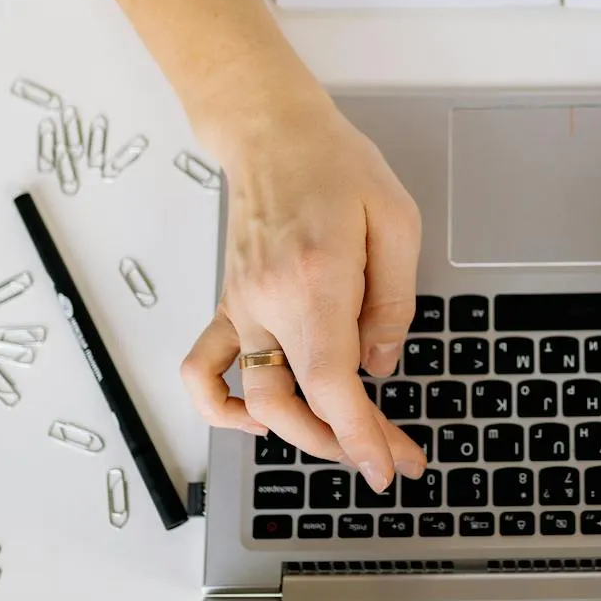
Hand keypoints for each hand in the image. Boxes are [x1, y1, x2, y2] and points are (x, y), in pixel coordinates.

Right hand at [178, 88, 425, 491]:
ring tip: (346, 441)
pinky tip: (260, 420)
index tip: (387, 468)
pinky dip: (222, 408)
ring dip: (300, 434)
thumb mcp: (397, 222)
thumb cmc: (337, 167)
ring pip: (256, 399)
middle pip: (297, 403)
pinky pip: (204, 368)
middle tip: (394, 453)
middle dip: (347, 442)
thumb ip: (392, 303)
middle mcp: (269, 302)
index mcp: (316, 281)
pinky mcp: (229, 303)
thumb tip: (379, 366)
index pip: (330, 383)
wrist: (272, 132)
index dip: (359, 435)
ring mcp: (242, 306)